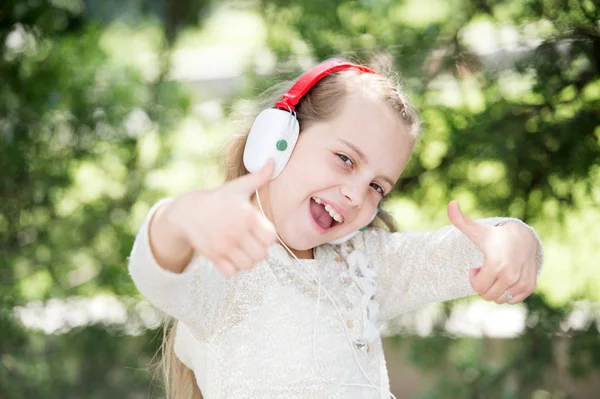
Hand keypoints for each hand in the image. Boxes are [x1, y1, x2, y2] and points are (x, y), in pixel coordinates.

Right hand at [164, 159, 277, 276]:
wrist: (187, 211)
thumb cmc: (218, 198)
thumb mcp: (239, 186)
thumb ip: (260, 176)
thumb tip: (273, 160)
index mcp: (247, 215)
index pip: (271, 238)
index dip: (268, 236)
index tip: (260, 230)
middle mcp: (236, 232)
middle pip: (262, 255)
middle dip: (258, 249)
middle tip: (251, 241)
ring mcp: (224, 245)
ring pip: (248, 265)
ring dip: (247, 259)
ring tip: (242, 249)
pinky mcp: (213, 256)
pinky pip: (231, 272)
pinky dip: (233, 267)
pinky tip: (230, 255)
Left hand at [447, 200, 537, 303]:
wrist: (524, 237)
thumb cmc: (495, 236)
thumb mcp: (477, 230)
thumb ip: (460, 220)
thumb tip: (451, 203)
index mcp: (495, 265)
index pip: (478, 287)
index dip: (474, 278)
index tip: (476, 268)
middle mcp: (510, 276)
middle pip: (487, 296)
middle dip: (482, 285)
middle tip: (485, 271)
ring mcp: (521, 282)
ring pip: (500, 299)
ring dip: (494, 290)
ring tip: (496, 274)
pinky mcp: (530, 287)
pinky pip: (512, 300)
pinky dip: (507, 293)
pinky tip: (506, 279)